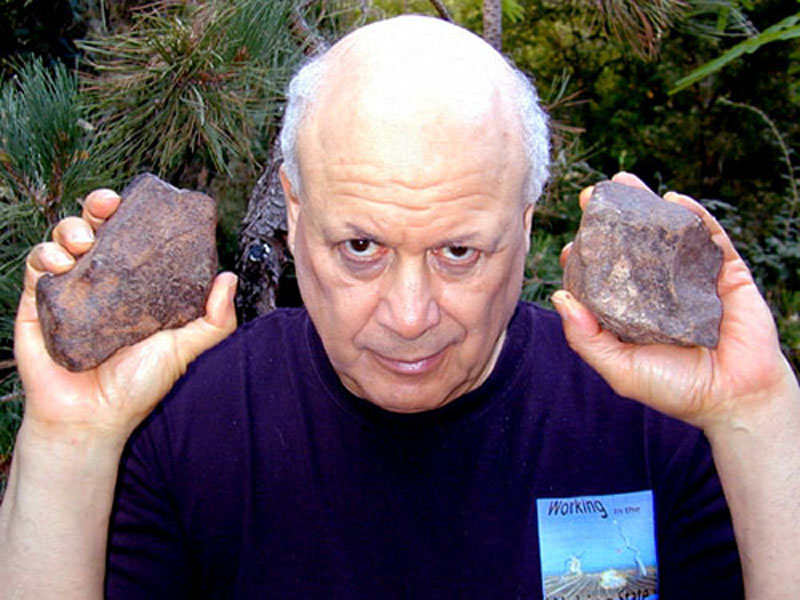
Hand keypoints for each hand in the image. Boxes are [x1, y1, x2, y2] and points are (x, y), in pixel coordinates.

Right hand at [14, 188, 237, 443]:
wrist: (92, 417)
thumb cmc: (138, 384)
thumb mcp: (183, 349)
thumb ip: (213, 320)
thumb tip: (230, 278)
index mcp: (134, 283)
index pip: (132, 236)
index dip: (134, 213)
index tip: (139, 201)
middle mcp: (101, 280)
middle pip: (96, 225)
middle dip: (98, 204)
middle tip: (108, 204)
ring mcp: (68, 288)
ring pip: (64, 237)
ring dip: (71, 227)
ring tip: (85, 241)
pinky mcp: (37, 301)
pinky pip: (35, 264)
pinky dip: (45, 253)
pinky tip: (60, 262)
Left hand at [552, 172, 797, 434]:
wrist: (734, 399)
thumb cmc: (673, 388)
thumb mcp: (619, 368)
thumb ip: (587, 338)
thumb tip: (559, 296)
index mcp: (632, 310)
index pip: (604, 276)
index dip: (585, 257)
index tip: (570, 245)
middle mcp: (659, 289)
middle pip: (632, 245)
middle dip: (610, 218)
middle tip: (589, 195)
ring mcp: (692, 278)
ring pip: (667, 234)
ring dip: (647, 205)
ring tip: (624, 181)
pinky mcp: (727, 273)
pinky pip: (712, 238)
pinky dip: (695, 217)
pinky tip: (674, 200)